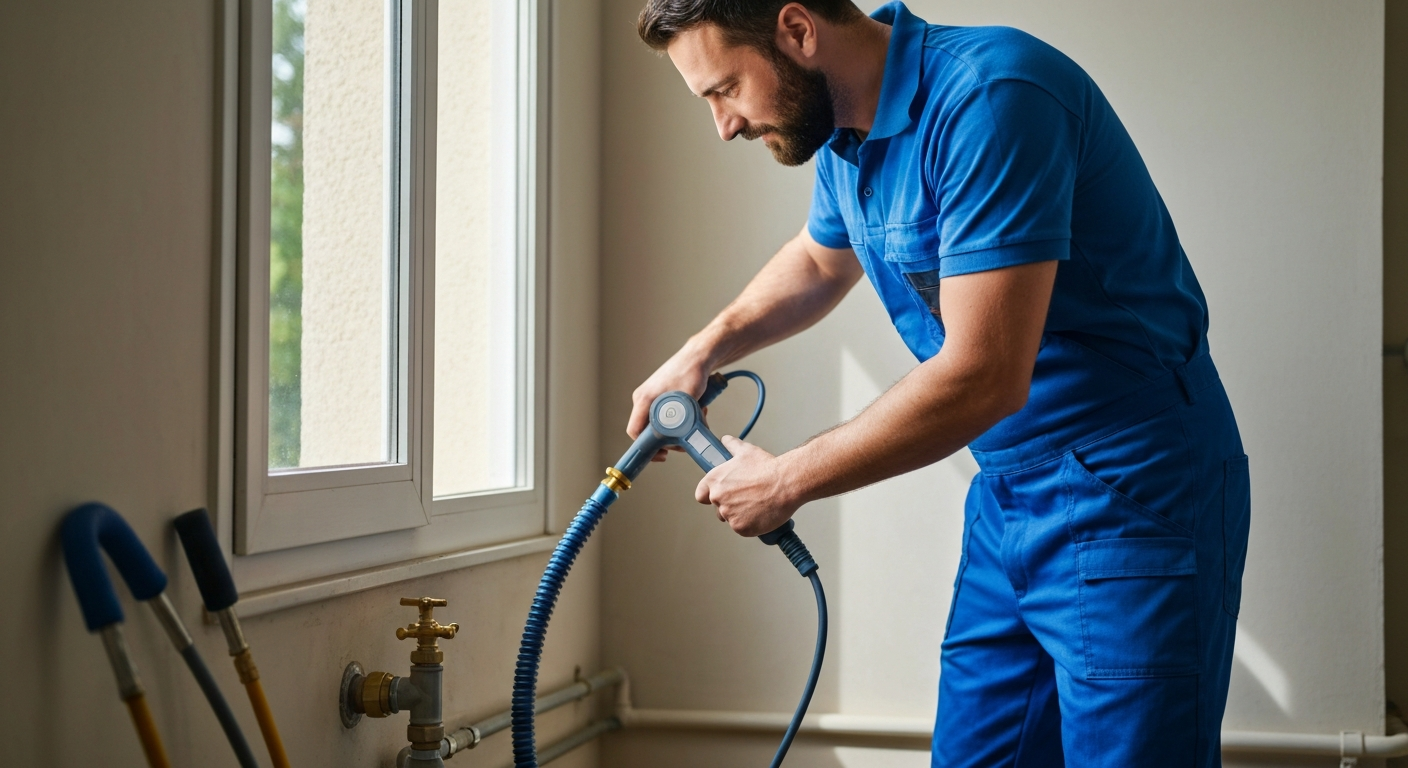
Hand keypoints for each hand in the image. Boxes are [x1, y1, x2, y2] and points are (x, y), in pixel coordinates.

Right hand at [628, 343, 712, 460]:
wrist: (698, 356)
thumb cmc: (690, 372)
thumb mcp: (688, 401)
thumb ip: (683, 422)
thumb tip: (687, 441)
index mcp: (643, 400)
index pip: (635, 432)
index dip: (646, 448)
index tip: (662, 455)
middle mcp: (643, 399)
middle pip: (648, 430)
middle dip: (667, 440)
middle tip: (684, 442)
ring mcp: (650, 397)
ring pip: (659, 423)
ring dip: (676, 429)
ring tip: (694, 422)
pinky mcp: (659, 396)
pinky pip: (664, 414)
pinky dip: (678, 419)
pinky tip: (694, 413)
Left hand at [695, 436, 800, 536]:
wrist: (786, 483)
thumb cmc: (767, 468)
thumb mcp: (746, 451)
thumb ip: (731, 446)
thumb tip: (726, 441)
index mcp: (715, 481)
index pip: (701, 494)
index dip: (710, 495)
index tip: (720, 495)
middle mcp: (718, 498)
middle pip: (718, 508)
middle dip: (731, 505)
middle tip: (748, 497)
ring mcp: (729, 515)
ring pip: (732, 519)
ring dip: (741, 515)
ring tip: (757, 504)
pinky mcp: (741, 528)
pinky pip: (743, 529)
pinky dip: (751, 524)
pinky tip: (761, 513)